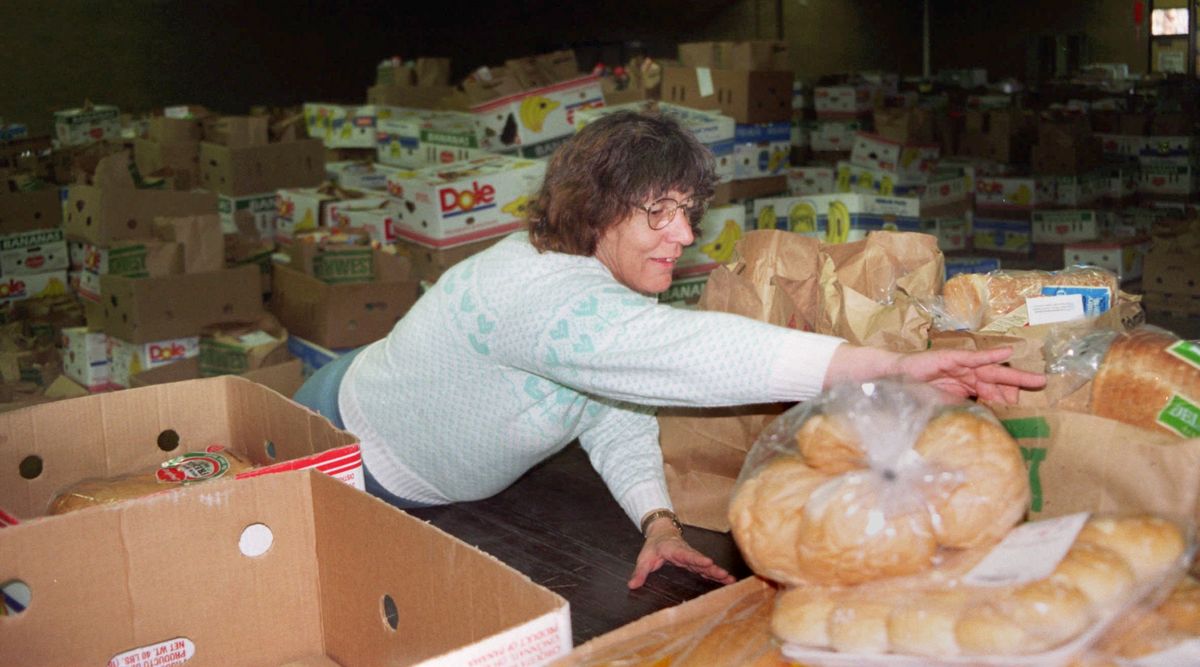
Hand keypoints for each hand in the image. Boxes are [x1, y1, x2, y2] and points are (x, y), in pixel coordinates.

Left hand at [627, 518, 735, 589]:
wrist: (662, 532)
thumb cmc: (653, 546)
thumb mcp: (644, 558)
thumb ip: (639, 572)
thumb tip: (632, 585)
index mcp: (674, 549)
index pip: (686, 554)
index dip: (696, 558)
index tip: (707, 562)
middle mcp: (686, 553)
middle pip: (700, 560)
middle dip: (712, 568)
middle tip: (723, 574)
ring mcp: (692, 557)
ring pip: (706, 565)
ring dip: (717, 572)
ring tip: (730, 579)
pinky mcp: (695, 562)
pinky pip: (706, 569)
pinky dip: (716, 574)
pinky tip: (727, 581)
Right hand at [890, 346, 1045, 404]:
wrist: (893, 380)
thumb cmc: (914, 396)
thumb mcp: (943, 408)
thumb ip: (961, 413)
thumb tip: (981, 428)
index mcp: (966, 390)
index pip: (993, 394)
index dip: (1009, 400)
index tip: (1024, 410)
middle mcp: (967, 377)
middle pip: (998, 381)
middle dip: (1020, 383)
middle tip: (1042, 384)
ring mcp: (960, 366)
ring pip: (992, 370)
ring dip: (1014, 374)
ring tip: (1035, 378)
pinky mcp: (951, 358)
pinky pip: (975, 357)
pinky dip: (991, 355)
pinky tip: (1007, 353)